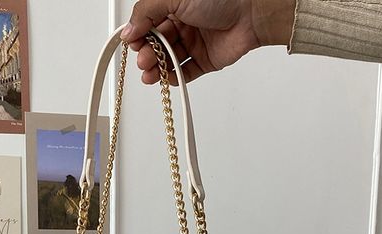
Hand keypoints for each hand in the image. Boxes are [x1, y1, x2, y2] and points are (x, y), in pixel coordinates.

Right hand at [120, 0, 294, 83]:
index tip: (133, 43)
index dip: (139, 34)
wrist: (252, 13)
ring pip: (169, 59)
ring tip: (150, 74)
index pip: (148, 22)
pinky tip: (167, 78)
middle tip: (143, 59)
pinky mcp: (205, 60)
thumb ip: (147, 12)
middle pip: (157, 43)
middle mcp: (183, 22)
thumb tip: (129, 30)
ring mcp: (194, 42)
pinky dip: (175, 77)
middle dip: (148, 53)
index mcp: (173, 4)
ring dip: (157, 68)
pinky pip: (186, 72)